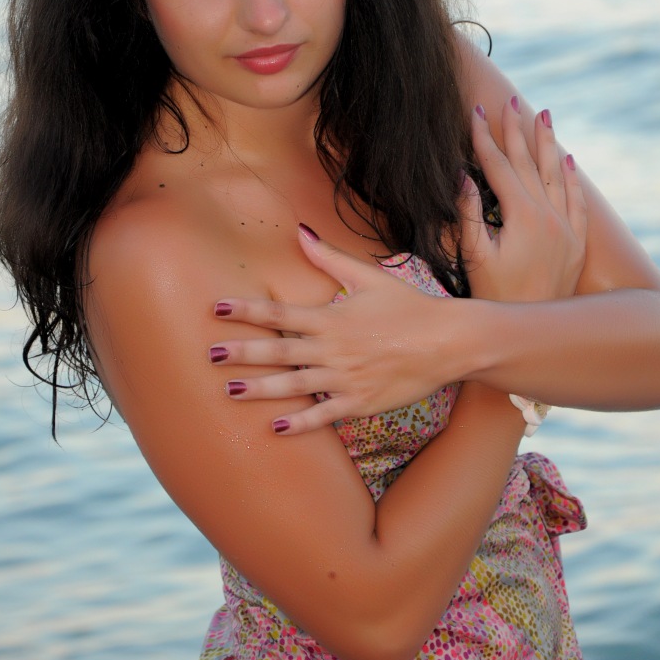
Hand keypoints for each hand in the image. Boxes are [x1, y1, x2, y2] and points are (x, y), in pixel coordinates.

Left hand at [211, 230, 462, 432]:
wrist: (449, 341)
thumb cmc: (409, 307)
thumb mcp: (369, 277)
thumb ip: (329, 257)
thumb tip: (299, 230)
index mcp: (332, 318)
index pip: (280, 314)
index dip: (246, 311)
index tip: (216, 309)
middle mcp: (334, 349)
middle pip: (279, 352)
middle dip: (242, 353)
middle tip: (209, 356)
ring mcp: (346, 378)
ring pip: (295, 385)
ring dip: (261, 389)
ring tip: (230, 392)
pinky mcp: (360, 402)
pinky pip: (325, 414)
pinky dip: (301, 423)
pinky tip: (276, 428)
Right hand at [461, 98, 586, 301]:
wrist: (534, 330)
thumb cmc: (495, 297)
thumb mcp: (474, 257)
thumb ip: (467, 215)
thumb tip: (461, 177)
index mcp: (522, 217)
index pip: (500, 167)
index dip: (485, 139)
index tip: (476, 112)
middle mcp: (549, 216)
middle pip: (530, 163)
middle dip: (516, 130)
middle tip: (511, 101)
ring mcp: (566, 228)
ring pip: (557, 174)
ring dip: (548, 143)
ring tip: (543, 115)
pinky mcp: (576, 242)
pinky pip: (576, 201)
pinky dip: (572, 178)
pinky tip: (569, 160)